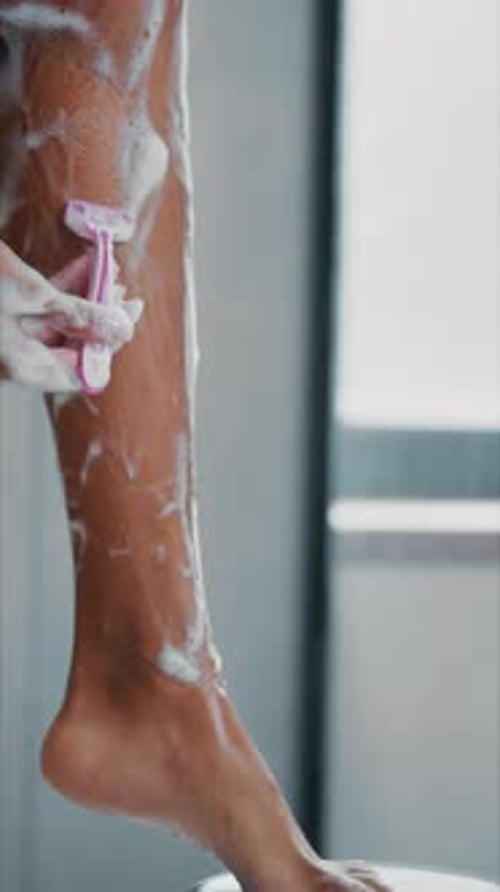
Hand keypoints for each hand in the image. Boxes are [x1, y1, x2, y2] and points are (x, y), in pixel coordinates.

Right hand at [0, 240, 143, 391]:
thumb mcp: (27, 291)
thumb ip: (76, 313)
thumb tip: (121, 330)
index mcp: (23, 366)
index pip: (82, 373)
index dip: (108, 347)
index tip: (127, 317)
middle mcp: (16, 360)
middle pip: (73, 347)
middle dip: (100, 318)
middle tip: (123, 292)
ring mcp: (7, 340)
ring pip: (59, 325)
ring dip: (85, 299)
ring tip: (108, 272)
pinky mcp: (3, 318)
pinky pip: (41, 311)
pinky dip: (62, 291)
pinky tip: (84, 267)